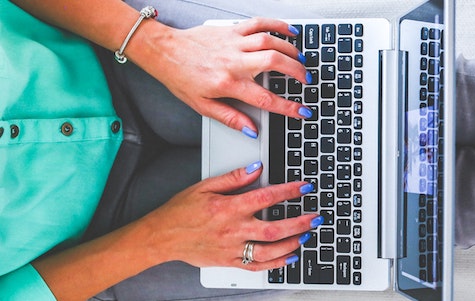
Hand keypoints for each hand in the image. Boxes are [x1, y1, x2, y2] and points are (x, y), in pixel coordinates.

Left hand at [133, 17, 312, 136]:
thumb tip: (250, 130)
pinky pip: (259, 24)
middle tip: (307, 80)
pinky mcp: (232, 30)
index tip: (303, 111)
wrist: (164, 52)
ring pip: (271, 41)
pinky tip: (290, 32)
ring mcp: (234, 43)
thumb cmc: (181, 78)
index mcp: (228, 83)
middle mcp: (234, 61)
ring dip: (291, 50)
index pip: (265, 99)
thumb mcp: (202, 106)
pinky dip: (278, 26)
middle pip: (275, 62)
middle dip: (297, 71)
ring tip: (302, 60)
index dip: (288, 107)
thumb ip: (230, 118)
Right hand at [141, 162, 319, 270]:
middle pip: (274, 228)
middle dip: (300, 223)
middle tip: (317, 217)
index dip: (289, 191)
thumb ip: (233, 178)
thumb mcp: (204, 186)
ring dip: (292, 243)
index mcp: (228, 208)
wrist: (161, 237)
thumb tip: (256, 168)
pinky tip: (290, 256)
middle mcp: (233, 230)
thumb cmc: (180, 211)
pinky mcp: (230, 261)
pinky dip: (277, 263)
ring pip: (269, 250)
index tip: (305, 187)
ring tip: (307, 235)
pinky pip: (257, 266)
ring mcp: (232, 249)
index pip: (266, 197)